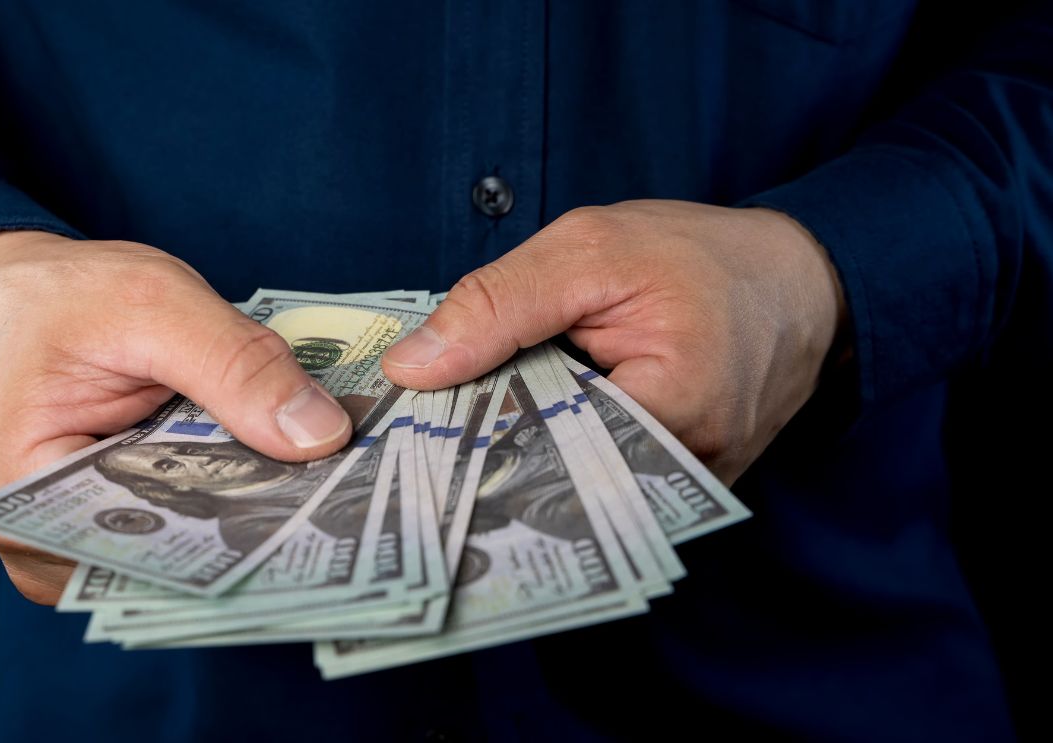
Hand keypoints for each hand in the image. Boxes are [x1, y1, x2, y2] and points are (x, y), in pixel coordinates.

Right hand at [0, 231, 350, 603]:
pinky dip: (244, 488)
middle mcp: (52, 545)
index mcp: (20, 506)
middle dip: (260, 526)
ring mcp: (93, 538)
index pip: (139, 552)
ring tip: (338, 485)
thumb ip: (235, 365)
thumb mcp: (152, 304)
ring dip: (260, 508)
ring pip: (193, 542)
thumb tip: (322, 436)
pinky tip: (300, 467)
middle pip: (173, 558)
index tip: (322, 519)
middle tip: (352, 501)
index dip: (234, 541)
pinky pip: (196, 516)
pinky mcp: (131, 515)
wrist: (21, 293)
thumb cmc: (61, 297)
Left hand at [382, 200, 845, 484]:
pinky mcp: (681, 485)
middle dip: (489, 451)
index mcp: (672, 414)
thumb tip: (412, 368)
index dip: (467, 436)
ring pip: (574, 483)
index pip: (538, 451)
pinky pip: (602, 477)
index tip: (407, 429)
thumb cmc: (702, 256)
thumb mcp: (591, 250)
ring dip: (523, 450)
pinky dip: (560, 448)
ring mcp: (686, 489)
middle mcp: (684, 475)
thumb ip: (499, 305)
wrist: (801, 278)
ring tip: (466, 424)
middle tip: (420, 431)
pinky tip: (525, 422)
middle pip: (554, 480)